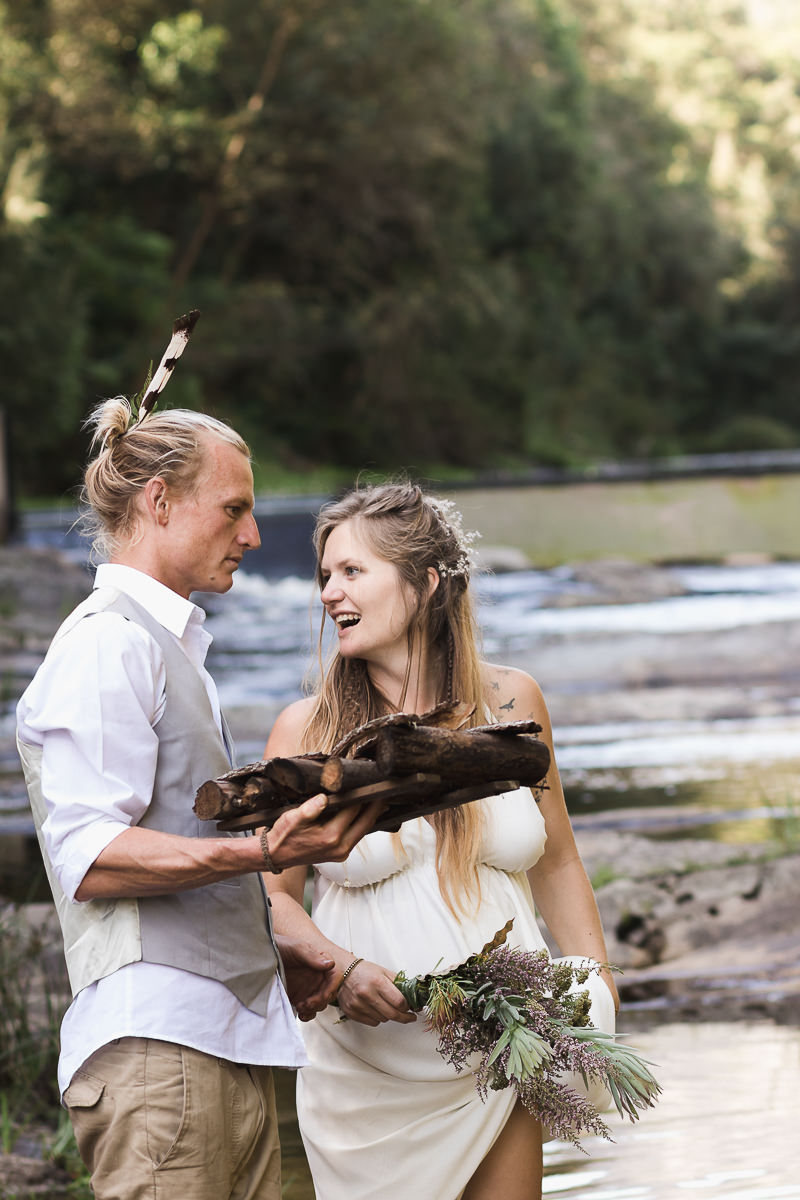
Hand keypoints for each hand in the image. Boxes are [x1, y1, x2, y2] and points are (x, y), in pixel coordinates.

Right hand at [267, 794, 382, 869]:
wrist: (275, 855)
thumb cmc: (283, 835)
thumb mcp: (293, 818)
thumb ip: (310, 808)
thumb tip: (325, 797)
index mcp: (331, 836)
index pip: (354, 811)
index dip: (364, 795)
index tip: (371, 782)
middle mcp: (340, 847)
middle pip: (366, 822)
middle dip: (376, 806)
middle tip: (386, 789)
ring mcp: (341, 853)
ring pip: (364, 830)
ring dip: (372, 814)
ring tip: (380, 798)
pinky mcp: (340, 854)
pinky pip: (357, 835)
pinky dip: (363, 823)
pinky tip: (366, 812)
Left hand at [275, 934, 339, 1020]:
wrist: (260, 957)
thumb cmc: (279, 946)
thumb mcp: (295, 949)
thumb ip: (312, 957)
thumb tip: (330, 964)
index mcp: (320, 962)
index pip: (334, 976)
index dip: (332, 987)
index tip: (324, 995)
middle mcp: (316, 976)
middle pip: (329, 993)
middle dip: (320, 1001)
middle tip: (307, 1003)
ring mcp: (308, 988)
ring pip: (320, 1003)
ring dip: (313, 1009)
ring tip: (301, 1006)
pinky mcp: (298, 997)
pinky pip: (309, 1010)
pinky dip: (308, 1015)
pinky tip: (301, 1014)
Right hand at [335, 959, 416, 1027]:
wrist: (343, 973)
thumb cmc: (365, 972)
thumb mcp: (384, 972)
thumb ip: (400, 984)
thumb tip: (414, 998)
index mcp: (377, 982)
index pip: (399, 1002)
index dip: (408, 1006)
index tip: (411, 1007)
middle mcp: (367, 994)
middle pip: (393, 1014)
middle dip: (405, 1017)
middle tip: (410, 1017)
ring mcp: (358, 1005)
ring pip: (383, 1019)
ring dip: (389, 1015)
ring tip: (386, 1005)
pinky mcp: (352, 1013)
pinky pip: (373, 1022)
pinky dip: (378, 1018)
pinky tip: (376, 1008)